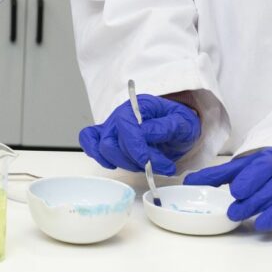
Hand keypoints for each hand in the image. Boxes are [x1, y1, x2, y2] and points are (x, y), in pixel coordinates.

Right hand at [78, 94, 200, 175]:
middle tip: (157, 166)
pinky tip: (113, 164)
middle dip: (133, 160)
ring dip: (124, 163)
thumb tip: (145, 133)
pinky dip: (96, 154)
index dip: (136, 149)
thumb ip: (165, 127)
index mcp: (140, 105)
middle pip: (111, 140)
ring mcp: (112, 124)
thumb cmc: (179, 123)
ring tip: (146, 165)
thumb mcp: (183, 123)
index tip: (153, 164)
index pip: (126, 125)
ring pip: (103, 148)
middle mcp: (122, 113)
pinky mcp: (108, 135)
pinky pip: (88, 139)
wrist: (177, 125)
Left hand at [185, 147, 271, 231]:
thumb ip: (218, 175)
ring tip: (259, 224)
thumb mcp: (244, 167)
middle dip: (256, 200)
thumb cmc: (268, 170)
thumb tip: (188, 182)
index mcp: (271, 159)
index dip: (250, 178)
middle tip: (235, 213)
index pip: (261, 166)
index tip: (236, 191)